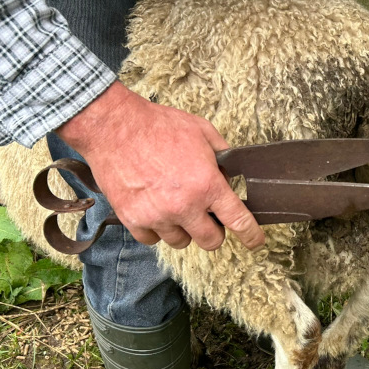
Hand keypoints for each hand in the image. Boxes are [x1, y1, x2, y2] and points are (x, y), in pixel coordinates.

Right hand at [56, 82, 264, 250]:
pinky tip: (155, 210)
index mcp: (207, 185)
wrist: (113, 127)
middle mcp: (185, 206)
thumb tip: (230, 174)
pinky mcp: (133, 220)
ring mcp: (157, 216)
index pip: (238, 221)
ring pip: (181, 242)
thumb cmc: (158, 126)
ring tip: (175, 206)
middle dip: (213, 231)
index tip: (255, 241)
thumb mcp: (202, 132)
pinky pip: (152, 240)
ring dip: (183, 229)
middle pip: (211, 241)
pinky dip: (156, 229)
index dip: (251, 235)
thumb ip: (222, 155)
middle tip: (207, 217)